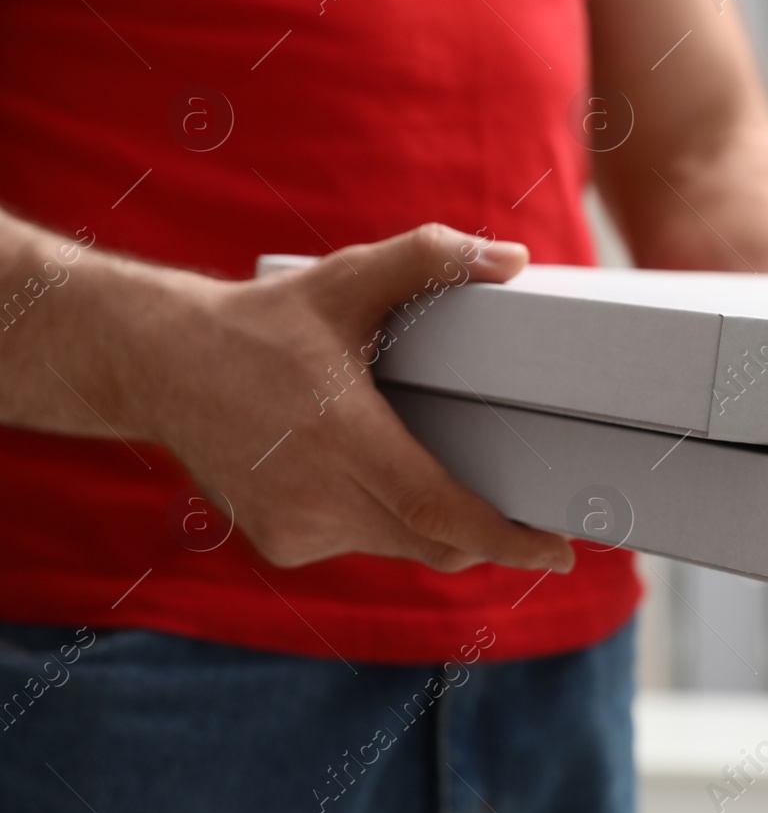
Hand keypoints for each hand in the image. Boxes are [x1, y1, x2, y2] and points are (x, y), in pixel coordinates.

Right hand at [146, 224, 574, 573]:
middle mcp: (316, 495)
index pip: (440, 511)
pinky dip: (390, 520)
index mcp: (341, 437)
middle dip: (491, 533)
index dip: (506, 540)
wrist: (162, 365)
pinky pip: (363, 542)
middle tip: (537, 517)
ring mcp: (295, 528)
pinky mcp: (281, 544)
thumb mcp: (348, 277)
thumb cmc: (264, 322)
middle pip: (433, 538)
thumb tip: (514, 259)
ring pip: (401, 544)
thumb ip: (432, 258)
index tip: (559, 553)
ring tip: (454, 475)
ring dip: (437, 522)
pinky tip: (384, 477)